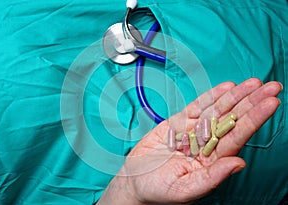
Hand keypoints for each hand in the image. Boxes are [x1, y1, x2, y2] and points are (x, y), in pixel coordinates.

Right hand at [97, 78, 281, 204]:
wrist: (135, 180)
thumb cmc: (159, 190)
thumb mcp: (186, 189)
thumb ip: (213, 177)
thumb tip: (239, 163)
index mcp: (211, 161)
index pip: (237, 136)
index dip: (254, 119)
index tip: (270, 103)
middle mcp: (206, 144)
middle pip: (232, 119)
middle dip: (251, 103)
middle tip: (271, 86)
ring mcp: (193, 131)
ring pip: (217, 110)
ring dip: (235, 96)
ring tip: (253, 83)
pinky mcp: (178, 123)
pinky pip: (197, 107)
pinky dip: (210, 96)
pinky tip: (226, 88)